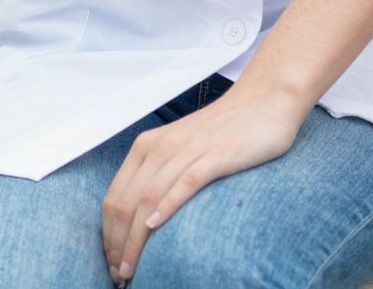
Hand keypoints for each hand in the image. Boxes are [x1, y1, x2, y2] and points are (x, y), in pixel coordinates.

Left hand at [100, 85, 304, 282]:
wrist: (264, 100)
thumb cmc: (222, 131)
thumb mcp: (179, 149)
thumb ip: (158, 176)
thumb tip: (139, 221)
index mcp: (146, 147)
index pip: (113, 198)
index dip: (107, 236)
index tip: (110, 263)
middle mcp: (161, 146)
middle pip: (126, 203)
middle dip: (117, 245)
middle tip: (119, 276)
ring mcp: (188, 149)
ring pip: (149, 198)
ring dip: (136, 240)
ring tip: (132, 270)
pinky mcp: (217, 155)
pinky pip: (185, 182)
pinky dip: (167, 206)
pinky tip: (155, 227)